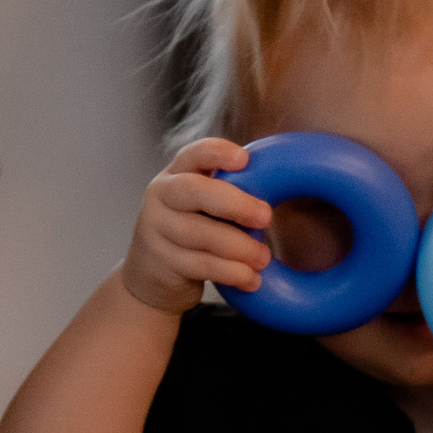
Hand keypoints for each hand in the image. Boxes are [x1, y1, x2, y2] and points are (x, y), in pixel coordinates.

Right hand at [122, 136, 271, 318]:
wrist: (150, 277)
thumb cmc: (191, 233)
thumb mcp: (201, 206)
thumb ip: (228, 193)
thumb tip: (282, 186)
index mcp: (177, 174)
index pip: (194, 154)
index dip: (218, 153)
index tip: (244, 160)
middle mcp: (161, 195)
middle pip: (195, 191)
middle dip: (236, 204)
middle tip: (266, 217)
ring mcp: (155, 228)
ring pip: (201, 234)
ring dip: (240, 248)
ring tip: (263, 258)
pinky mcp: (160, 261)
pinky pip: (201, 265)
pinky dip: (231, 273)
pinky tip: (251, 279)